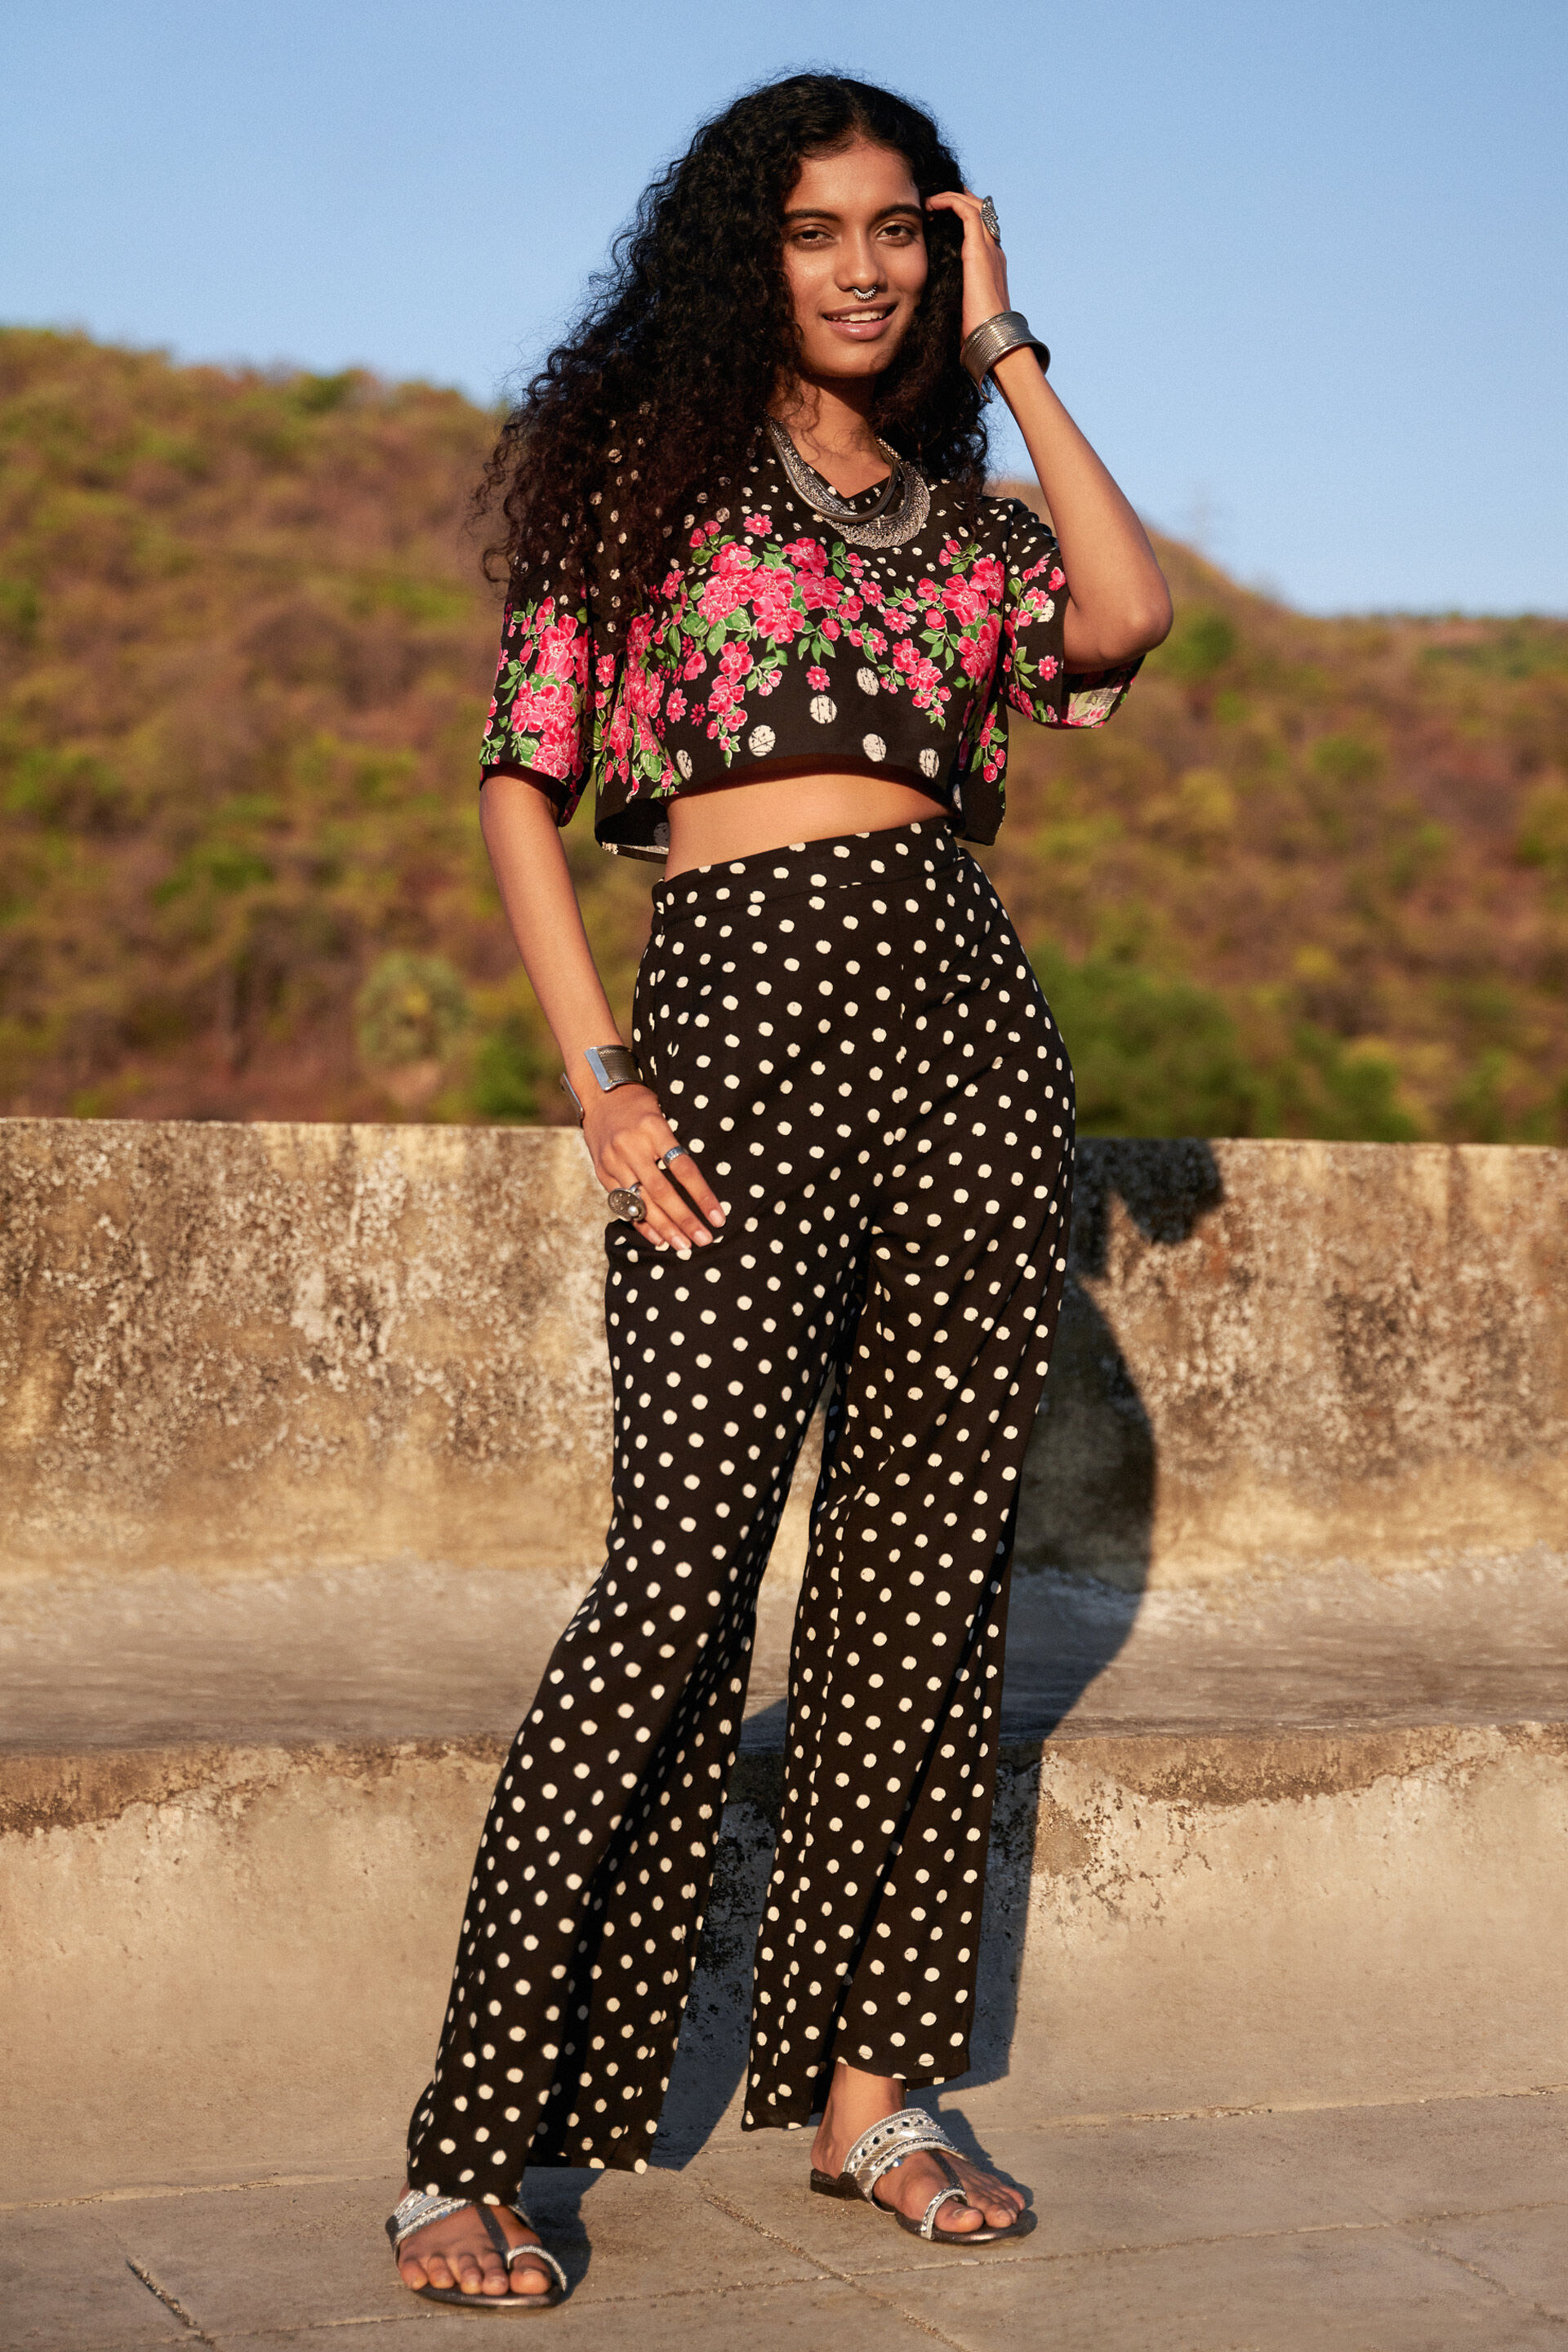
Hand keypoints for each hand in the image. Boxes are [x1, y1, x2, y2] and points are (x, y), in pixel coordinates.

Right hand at [583, 1084, 725, 1253]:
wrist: (598, 1093)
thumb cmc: (640, 1104)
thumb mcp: (662, 1112)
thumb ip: (675, 1144)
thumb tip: (701, 1183)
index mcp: (653, 1128)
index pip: (682, 1168)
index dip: (702, 1195)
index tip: (718, 1216)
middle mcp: (631, 1146)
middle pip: (662, 1192)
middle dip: (685, 1219)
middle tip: (704, 1239)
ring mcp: (613, 1161)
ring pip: (642, 1202)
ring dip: (665, 1228)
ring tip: (684, 1246)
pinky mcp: (602, 1171)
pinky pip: (623, 1203)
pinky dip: (641, 1223)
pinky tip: (658, 1239)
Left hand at [925, 186, 1011, 344]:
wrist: (991, 340)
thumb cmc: (975, 333)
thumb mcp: (960, 307)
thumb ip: (952, 295)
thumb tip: (931, 302)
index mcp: (991, 265)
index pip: (980, 229)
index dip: (960, 217)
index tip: (936, 216)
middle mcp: (994, 252)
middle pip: (981, 211)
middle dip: (957, 200)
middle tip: (933, 201)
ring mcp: (989, 249)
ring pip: (975, 206)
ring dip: (951, 197)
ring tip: (929, 200)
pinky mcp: (980, 250)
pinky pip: (967, 212)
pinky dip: (950, 201)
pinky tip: (931, 204)